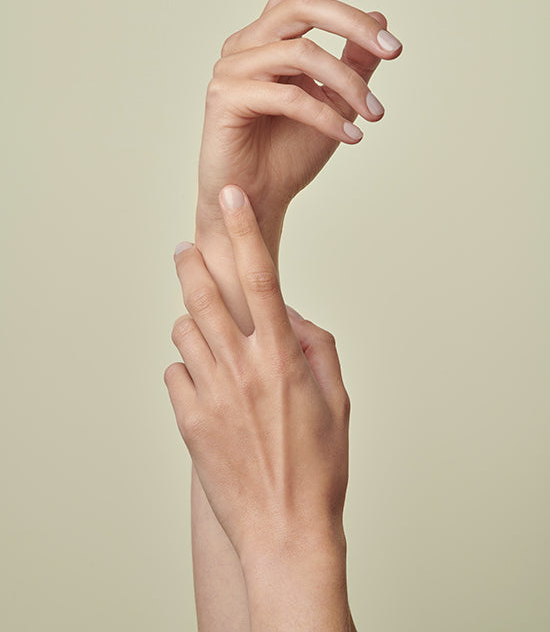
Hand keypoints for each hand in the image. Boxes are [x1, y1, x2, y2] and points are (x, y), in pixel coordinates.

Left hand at [166, 184, 349, 568]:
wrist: (285, 533)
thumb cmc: (319, 467)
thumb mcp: (338, 400)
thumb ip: (316, 345)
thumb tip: (289, 313)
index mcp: (281, 357)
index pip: (261, 276)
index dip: (244, 230)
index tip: (231, 198)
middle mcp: (241, 368)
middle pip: (204, 293)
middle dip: (192, 260)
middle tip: (187, 246)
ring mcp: (210, 395)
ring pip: (184, 331)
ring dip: (194, 323)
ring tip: (212, 337)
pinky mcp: (188, 421)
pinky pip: (174, 373)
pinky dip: (187, 368)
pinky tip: (207, 385)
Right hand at [196, 0, 402, 245]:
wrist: (258, 199)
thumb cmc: (289, 153)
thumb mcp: (336, 102)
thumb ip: (354, 61)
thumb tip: (381, 17)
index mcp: (270, 37)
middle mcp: (247, 43)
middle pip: (302, 6)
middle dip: (354, 22)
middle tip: (395, 50)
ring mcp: (231, 68)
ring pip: (301, 52)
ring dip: (349, 84)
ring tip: (374, 114)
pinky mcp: (225, 97)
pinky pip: (289, 94)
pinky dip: (327, 116)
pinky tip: (351, 137)